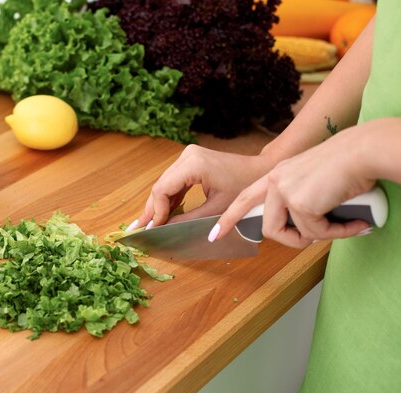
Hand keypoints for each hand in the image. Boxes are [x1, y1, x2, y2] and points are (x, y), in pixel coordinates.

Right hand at [126, 144, 271, 230]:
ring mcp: (188, 155)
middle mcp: (187, 155)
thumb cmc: (244, 187)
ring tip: (148, 223)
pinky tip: (162, 213)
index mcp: (193, 164)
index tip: (153, 229)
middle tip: (139, 228)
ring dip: (158, 204)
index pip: (162, 189)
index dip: (155, 211)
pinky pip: (174, 180)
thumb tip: (164, 230)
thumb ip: (188, 220)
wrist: (260, 170)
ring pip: (165, 183)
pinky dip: (169, 197)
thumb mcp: (216, 209)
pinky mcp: (191, 160)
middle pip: (160, 185)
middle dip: (152, 209)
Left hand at [215, 126, 374, 247]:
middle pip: (269, 228)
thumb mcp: (314, 181)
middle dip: (293, 239)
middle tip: (315, 238)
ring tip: (345, 224)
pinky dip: (339, 232)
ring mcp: (285, 192)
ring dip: (321, 235)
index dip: (231, 218)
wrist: (362, 152)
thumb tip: (305, 231)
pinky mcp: (300, 203)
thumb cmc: (347, 165)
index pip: (245, 198)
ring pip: (294, 234)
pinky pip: (316, 233)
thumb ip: (301, 201)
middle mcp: (276, 182)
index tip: (216, 234)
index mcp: (277, 175)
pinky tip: (355, 222)